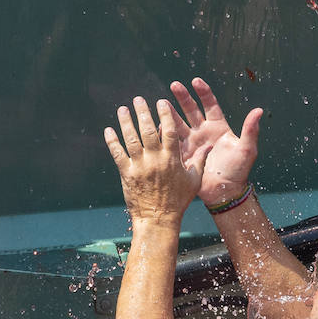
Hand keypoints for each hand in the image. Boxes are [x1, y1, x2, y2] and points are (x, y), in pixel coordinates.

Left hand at [104, 95, 206, 223]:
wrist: (158, 219)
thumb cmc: (178, 200)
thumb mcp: (193, 180)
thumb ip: (199, 161)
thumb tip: (209, 146)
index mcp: (172, 158)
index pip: (170, 130)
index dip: (165, 114)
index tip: (161, 102)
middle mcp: (155, 159)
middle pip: (148, 130)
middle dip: (143, 112)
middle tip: (138, 99)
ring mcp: (140, 166)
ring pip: (131, 139)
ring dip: (126, 122)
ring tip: (122, 109)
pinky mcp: (127, 173)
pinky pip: (117, 154)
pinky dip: (112, 141)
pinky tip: (108, 130)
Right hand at [165, 78, 261, 207]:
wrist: (224, 192)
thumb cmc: (239, 171)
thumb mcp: (247, 149)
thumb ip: (250, 130)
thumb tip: (259, 110)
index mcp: (218, 127)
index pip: (210, 105)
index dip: (203, 92)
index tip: (195, 81)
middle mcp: (203, 132)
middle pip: (191, 110)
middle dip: (182, 97)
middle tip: (174, 85)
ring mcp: (192, 143)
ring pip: (178, 124)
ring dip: (170, 113)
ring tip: (160, 103)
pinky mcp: (183, 155)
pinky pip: (171, 142)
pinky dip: (164, 134)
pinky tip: (156, 126)